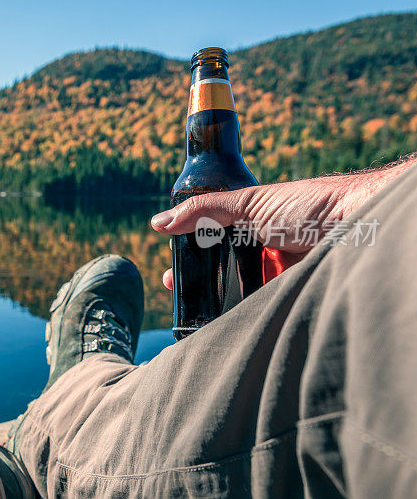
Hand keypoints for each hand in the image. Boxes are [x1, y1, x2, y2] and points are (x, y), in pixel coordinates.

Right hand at [150, 172, 385, 289]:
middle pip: (227, 266)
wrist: (361, 224)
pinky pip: (264, 306)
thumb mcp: (249, 203)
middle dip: (201, 279)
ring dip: (220, 297)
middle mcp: (268, 247)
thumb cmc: (310, 205)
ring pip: (243, 289)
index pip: (216, 239)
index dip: (193, 253)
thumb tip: (159, 221)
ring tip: (194, 309)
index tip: (173, 269)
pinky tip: (223, 318)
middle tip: (176, 289)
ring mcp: (282, 271)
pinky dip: (245, 312)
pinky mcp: (295, 293)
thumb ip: (205, 211)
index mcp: (257, 222)